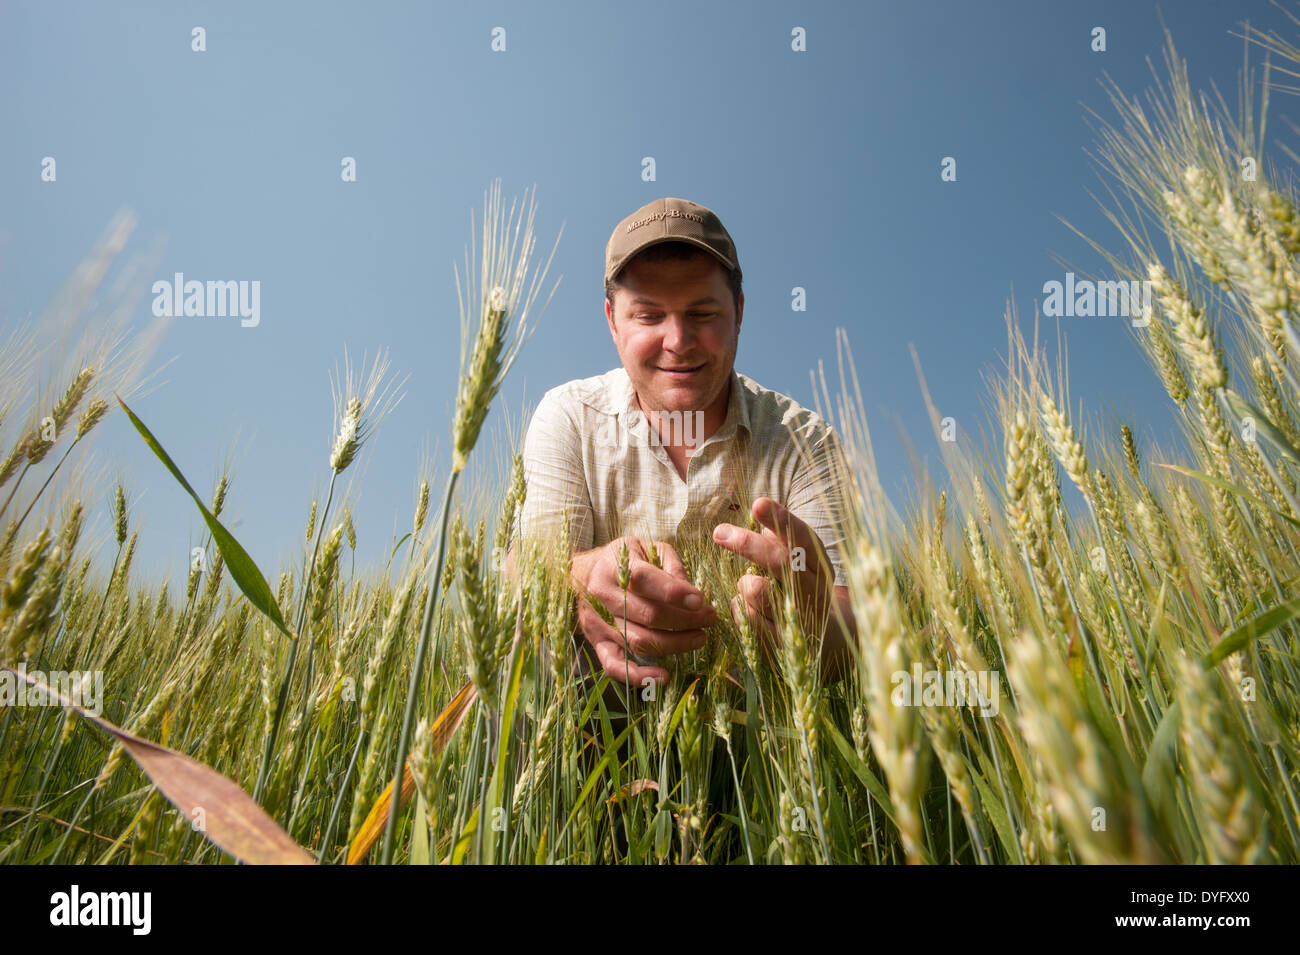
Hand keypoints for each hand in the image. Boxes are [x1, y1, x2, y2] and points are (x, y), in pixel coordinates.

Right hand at [575, 536, 717, 684]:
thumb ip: (670, 565)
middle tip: (710, 618)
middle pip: (647, 615)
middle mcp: (603, 594)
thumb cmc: (624, 560)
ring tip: (699, 638)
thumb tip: (691, 595)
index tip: (700, 600)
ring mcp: (598, 621)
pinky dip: (639, 676)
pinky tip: (664, 676)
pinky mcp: (597, 642)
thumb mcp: (647, 547)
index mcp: (615, 565)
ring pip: (638, 640)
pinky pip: (614, 666)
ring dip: (674, 644)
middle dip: (685, 620)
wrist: (584, 574)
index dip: (674, 592)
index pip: (645, 579)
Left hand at [712, 497, 834, 661]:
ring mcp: (799, 620)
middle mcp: (814, 591)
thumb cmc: (800, 587)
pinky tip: (751, 609)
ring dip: (745, 584)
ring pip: (756, 591)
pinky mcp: (781, 644)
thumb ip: (780, 537)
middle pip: (779, 562)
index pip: (803, 537)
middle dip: (747, 544)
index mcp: (819, 564)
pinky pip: (745, 618)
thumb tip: (759, 507)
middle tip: (720, 532)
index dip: (781, 519)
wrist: (823, 640)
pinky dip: (740, 608)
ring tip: (752, 586)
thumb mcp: (799, 560)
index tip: (758, 503)